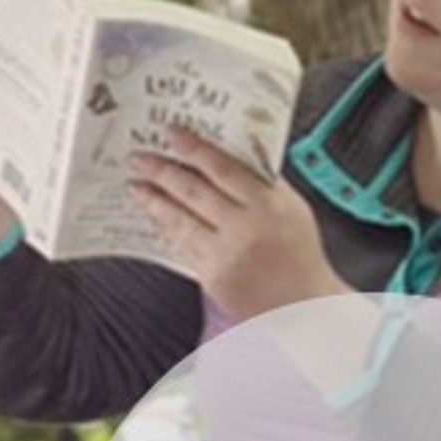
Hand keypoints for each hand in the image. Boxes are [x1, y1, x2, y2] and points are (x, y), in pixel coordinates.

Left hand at [128, 125, 347, 318]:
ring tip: (137, 186)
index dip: (193, 148)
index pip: (223, 168)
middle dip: (162, 171)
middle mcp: (244, 229)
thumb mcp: (293, 209)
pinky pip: (183, 247)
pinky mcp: (213, 278)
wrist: (303, 306)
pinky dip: (168, 229)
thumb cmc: (299, 256)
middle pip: (194, 192)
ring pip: (181, 221)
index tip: (172, 134)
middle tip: (140, 158)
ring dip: (154, 201)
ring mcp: (225, 256)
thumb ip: (265, 181)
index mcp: (267, 206)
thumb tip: (238, 151)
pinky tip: (158, 218)